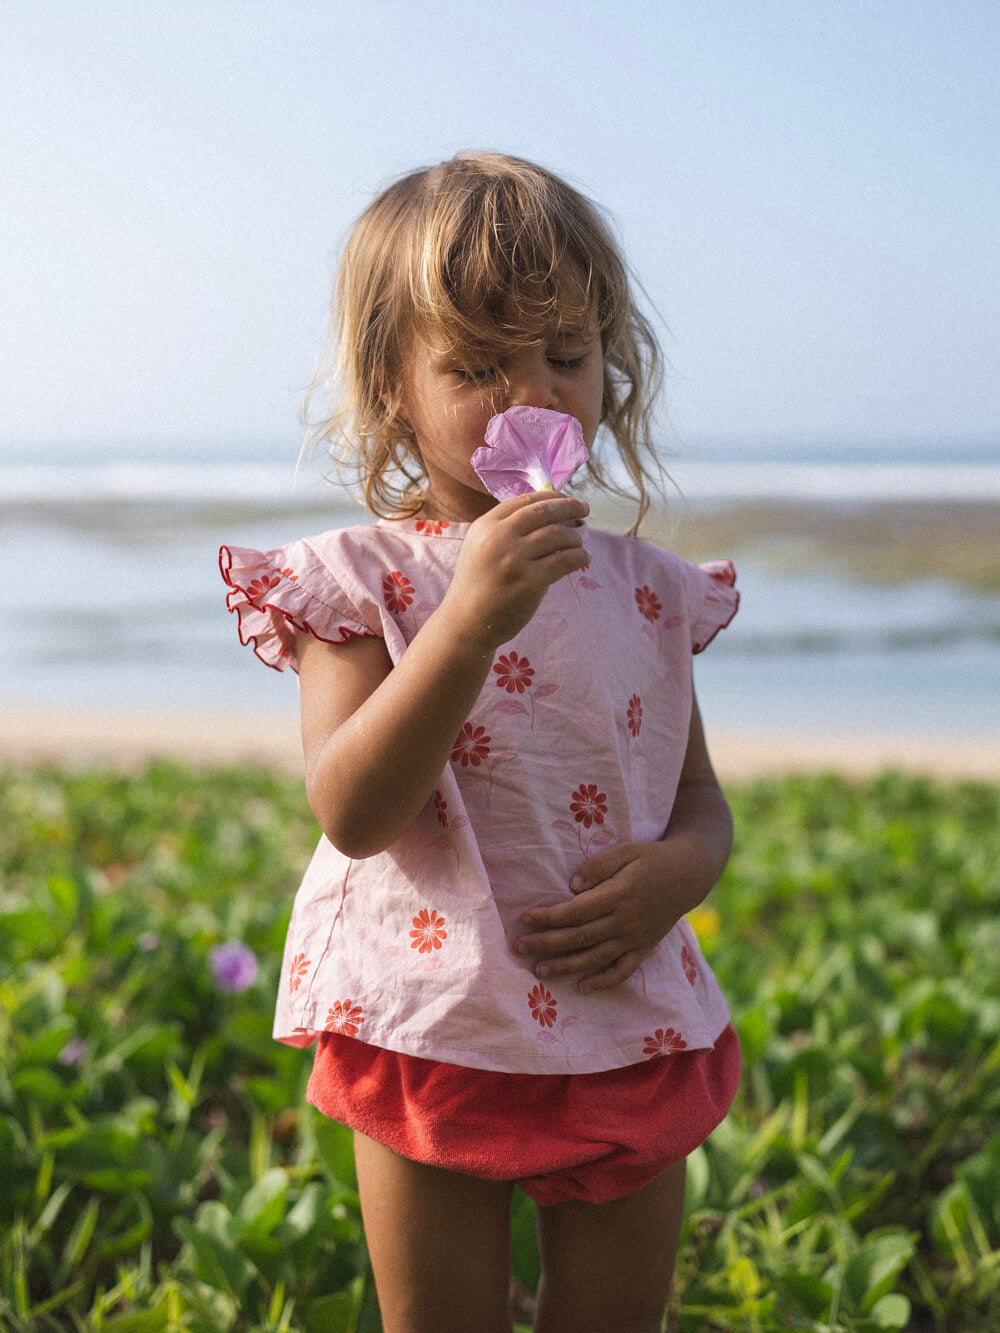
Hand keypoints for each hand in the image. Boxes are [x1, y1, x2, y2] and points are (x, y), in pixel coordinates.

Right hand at [440, 492, 589, 650]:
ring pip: (557, 535)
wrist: (467, 622)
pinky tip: (583, 558)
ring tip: (580, 541)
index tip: (567, 500)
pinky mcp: (529, 581)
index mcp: (486, 525)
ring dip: (575, 536)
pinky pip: (563, 561)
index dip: (551, 497)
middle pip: (544, 512)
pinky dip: (579, 556)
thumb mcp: (481, 547)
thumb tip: (549, 511)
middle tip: (585, 509)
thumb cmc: (479, 584)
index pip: (525, 501)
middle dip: (569, 507)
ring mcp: (514, 559)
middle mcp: (498, 538)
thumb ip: (506, 529)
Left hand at [513, 837, 714, 992]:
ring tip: (539, 970)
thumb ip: (598, 866)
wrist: (689, 875)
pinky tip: (582, 987)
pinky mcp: (644, 948)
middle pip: (579, 937)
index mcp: (619, 894)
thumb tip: (572, 887)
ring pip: (596, 958)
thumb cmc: (651, 858)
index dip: (549, 917)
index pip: (576, 911)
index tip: (525, 918)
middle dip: (546, 943)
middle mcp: (625, 921)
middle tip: (519, 947)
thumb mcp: (626, 851)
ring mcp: (635, 938)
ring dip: (566, 966)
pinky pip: (623, 971)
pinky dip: (603, 982)